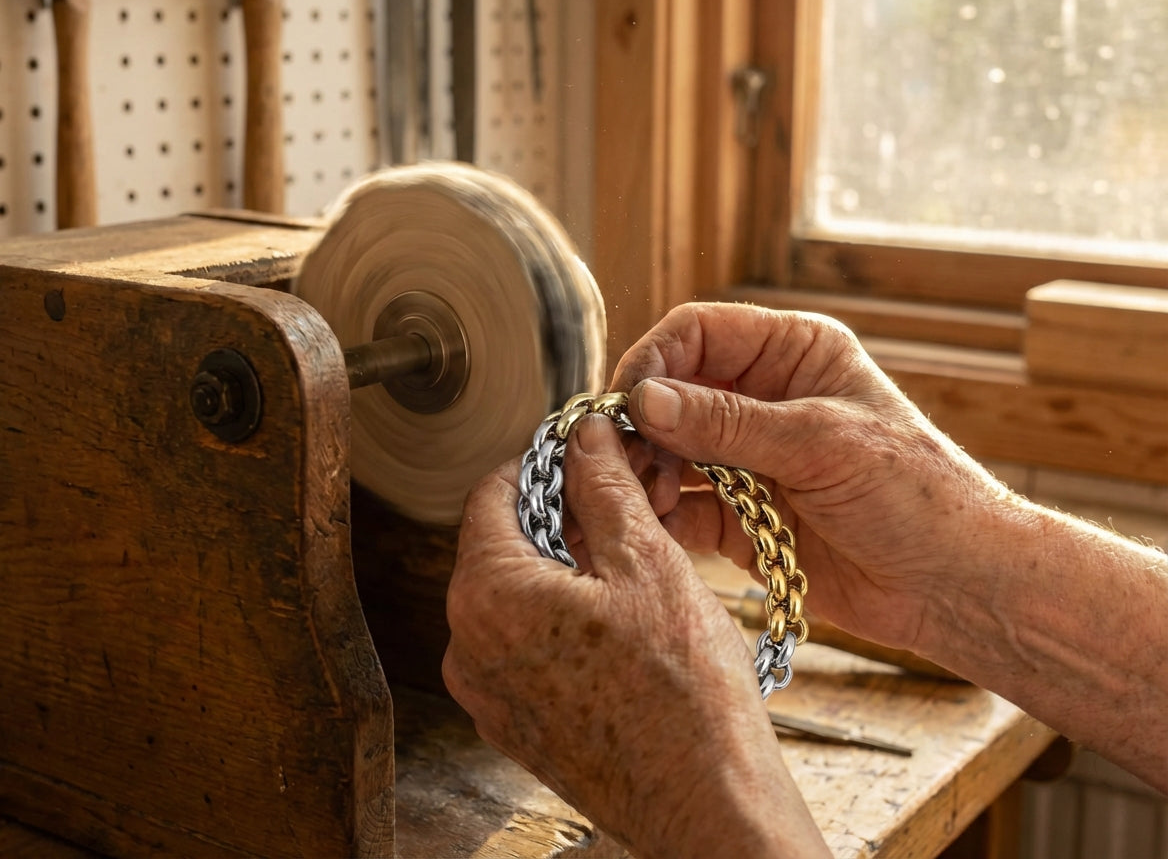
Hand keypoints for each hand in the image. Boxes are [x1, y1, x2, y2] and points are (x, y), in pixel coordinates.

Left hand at [443, 414, 827, 858]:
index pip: (492, 493)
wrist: (707, 806)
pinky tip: (622, 614)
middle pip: (502, 544)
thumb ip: (605, 486)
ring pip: (517, 595)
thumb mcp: (647, 562)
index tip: (587, 455)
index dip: (544, 462)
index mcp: (487, 595)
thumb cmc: (683, 692)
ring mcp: (487, 693)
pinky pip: (525, 645)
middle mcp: (467, 646)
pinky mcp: (515, 724)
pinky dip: (563, 615)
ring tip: (634, 557)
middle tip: (625, 502)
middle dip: (562, 514)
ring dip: (566, 564)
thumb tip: (585, 436)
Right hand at [611, 302, 1016, 656]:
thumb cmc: (915, 494)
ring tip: (648, 500)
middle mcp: (763, 400)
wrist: (954, 585)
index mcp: (793, 354)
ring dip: (648, 473)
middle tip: (623, 459)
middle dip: (643, 425)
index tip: (626, 402)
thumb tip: (644, 399)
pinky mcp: (740, 518)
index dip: (655, 360)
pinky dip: (661, 518)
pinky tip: (653, 528)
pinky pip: (683, 510)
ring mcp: (748, 460)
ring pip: (668, 453)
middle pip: (672, 394)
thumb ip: (728, 422)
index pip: (698, 332)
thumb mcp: (821, 443)